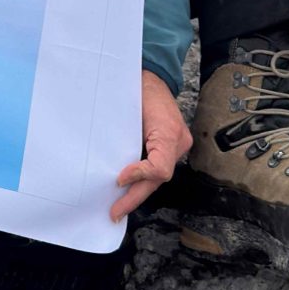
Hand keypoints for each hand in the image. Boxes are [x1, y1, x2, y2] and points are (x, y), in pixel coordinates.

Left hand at [112, 69, 192, 218]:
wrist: (152, 77)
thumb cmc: (139, 89)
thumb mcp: (130, 110)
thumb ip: (125, 137)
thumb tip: (111, 165)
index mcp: (168, 133)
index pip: (159, 168)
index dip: (139, 176)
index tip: (118, 179)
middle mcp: (178, 143)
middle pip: (158, 179)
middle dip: (134, 197)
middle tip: (114, 212)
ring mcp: (177, 145)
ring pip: (158, 177)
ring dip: (138, 191)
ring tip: (118, 206)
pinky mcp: (172, 146)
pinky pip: (158, 167)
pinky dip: (143, 179)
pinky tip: (127, 189)